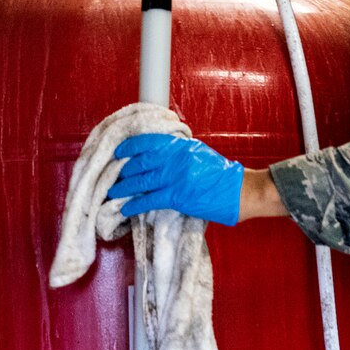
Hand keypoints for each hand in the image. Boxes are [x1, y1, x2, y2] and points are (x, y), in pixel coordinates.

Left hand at [109, 134, 243, 225]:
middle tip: (112, 176)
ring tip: (112, 192)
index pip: (148, 141)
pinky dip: (136, 204)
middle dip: (123, 170)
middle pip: (140, 162)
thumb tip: (157, 154)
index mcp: (180, 145)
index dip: (130, 146)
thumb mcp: (198, 152)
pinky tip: (126, 209)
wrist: (237, 190)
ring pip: (142, 181)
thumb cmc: (219, 173)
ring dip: (124, 188)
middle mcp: (175, 158)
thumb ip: (177, 152)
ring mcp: (175, 176)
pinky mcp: (178, 195)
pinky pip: (150, 199)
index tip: (118, 152)